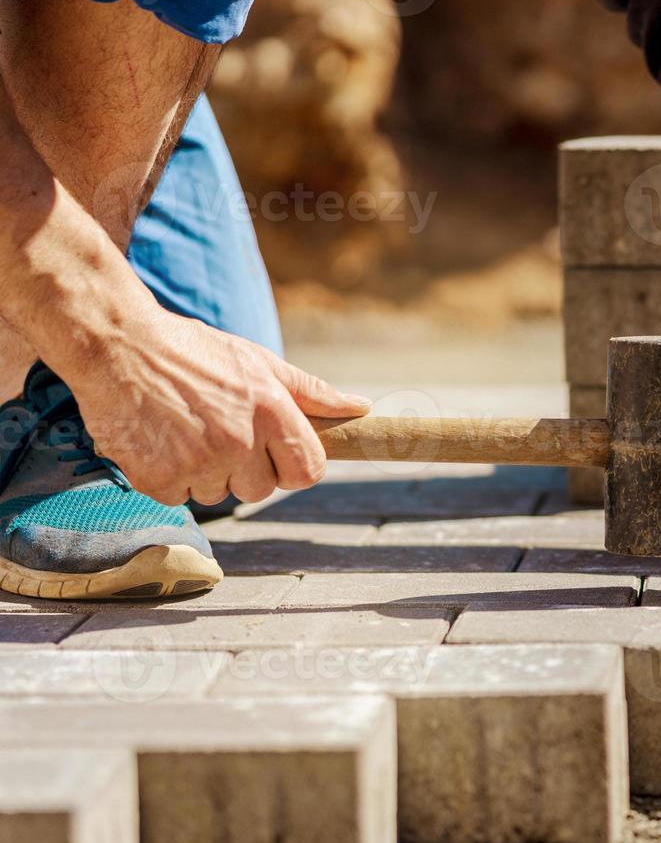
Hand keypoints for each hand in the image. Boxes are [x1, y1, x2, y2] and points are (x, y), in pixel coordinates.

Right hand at [65, 309, 371, 504]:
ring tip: (186, 429)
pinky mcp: (158, 480)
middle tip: (221, 433)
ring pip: (219, 494)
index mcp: (272, 412)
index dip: (293, 466)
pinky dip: (170, 477)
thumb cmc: (196, 353)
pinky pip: (180, 497)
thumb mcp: (259, 363)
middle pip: (263, 491)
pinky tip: (161, 440)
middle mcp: (239, 441)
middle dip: (246, 470)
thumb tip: (361, 408)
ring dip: (206, 472)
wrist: (118, 345)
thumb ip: (312, 393)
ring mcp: (197, 463)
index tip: (275, 454)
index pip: (308, 471)